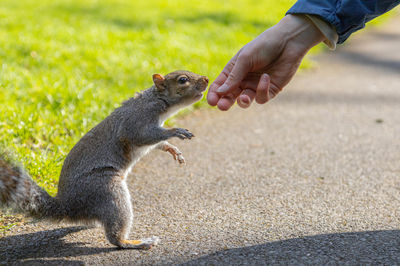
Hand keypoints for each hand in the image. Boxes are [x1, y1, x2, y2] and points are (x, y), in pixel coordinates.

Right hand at [207, 15, 324, 110]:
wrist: (289, 42)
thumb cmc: (264, 45)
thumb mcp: (245, 59)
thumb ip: (234, 77)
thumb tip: (220, 92)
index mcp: (233, 70)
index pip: (220, 85)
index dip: (214, 94)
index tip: (212, 101)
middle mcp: (243, 80)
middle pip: (230, 96)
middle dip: (225, 102)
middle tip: (222, 106)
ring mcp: (256, 86)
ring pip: (245, 101)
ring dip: (243, 101)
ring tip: (244, 98)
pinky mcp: (270, 90)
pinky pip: (262, 97)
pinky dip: (262, 90)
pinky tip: (266, 78)